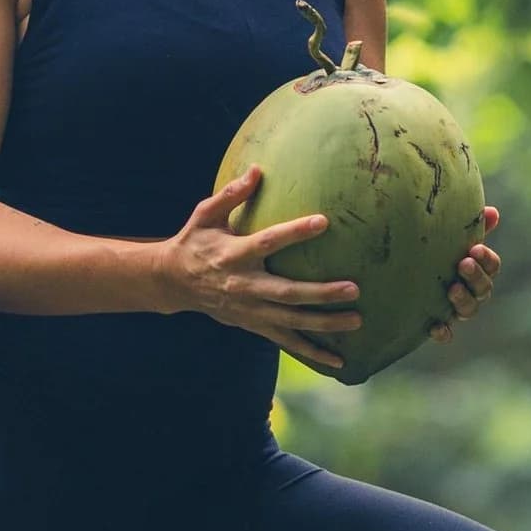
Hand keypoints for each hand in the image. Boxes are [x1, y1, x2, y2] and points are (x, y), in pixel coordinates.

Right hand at [157, 172, 361, 371]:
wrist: (173, 282)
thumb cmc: (195, 241)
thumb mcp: (205, 215)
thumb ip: (231, 195)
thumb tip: (257, 169)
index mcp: (234, 254)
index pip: (268, 242)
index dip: (295, 233)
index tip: (323, 221)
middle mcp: (244, 286)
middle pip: (287, 293)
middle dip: (321, 293)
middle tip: (353, 289)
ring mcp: (250, 310)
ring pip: (291, 321)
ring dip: (325, 323)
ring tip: (357, 321)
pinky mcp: (253, 324)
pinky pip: (286, 341)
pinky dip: (312, 352)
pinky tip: (338, 361)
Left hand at [430, 207, 501, 341]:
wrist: (398, 278)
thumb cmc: (431, 250)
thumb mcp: (448, 236)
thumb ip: (470, 225)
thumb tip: (493, 212)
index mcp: (476, 269)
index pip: (492, 267)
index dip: (487, 259)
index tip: (475, 249)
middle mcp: (470, 291)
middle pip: (483, 289)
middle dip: (476, 277)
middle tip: (463, 264)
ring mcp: (454, 309)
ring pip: (469, 310)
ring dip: (463, 300)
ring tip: (452, 289)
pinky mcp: (437, 323)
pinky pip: (446, 333)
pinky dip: (443, 332)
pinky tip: (434, 327)